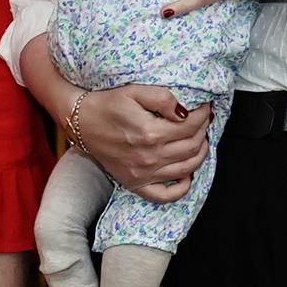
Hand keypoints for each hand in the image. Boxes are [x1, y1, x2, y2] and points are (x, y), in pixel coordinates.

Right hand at [68, 83, 209, 206]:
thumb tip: (185, 112)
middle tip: (203, 121)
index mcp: (150, 132)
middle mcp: (149, 156)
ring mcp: (143, 174)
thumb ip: (162, 98)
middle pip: (192, 146)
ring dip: (200, 154)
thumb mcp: (134, 91)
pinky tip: (187, 174)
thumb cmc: (107, 104)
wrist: (80, 122)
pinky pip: (165, 195)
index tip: (205, 107)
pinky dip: (182, 188)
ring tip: (200, 140)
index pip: (190, 126)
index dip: (202, 115)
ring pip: (186, 168)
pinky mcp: (135, 183)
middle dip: (203, 131)